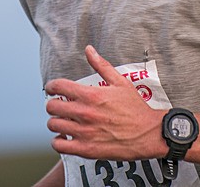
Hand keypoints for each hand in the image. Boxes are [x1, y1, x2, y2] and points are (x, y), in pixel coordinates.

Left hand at [44, 45, 167, 160]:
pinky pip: (59, 145)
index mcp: (91, 94)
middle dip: (53, 104)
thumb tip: (89, 49)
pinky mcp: (86, 149)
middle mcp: (84, 113)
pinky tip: (66, 137)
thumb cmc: (135, 108)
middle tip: (60, 106)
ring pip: (53, 125)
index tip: (52, 89)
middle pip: (51, 107)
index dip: (51, 86)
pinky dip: (59, 141)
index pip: (58, 86)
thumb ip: (101, 65)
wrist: (148, 134)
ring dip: (56, 122)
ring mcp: (84, 132)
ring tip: (64, 121)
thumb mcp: (120, 82)